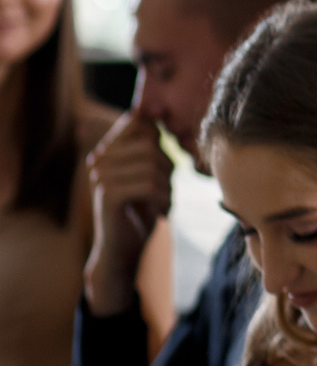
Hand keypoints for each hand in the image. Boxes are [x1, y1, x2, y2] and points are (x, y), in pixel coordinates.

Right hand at [84, 108, 173, 315]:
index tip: (163, 169)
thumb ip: (150, 146)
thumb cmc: (141, 209)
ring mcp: (101, 177)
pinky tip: (160, 212)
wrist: (122, 252)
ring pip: (153, 165)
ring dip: (168, 186)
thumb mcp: (149, 172)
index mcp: (107, 150)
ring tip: (163, 202)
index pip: (140, 123)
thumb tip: (155, 113)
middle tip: (165, 191)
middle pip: (151, 144)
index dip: (161, 141)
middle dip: (168, 167)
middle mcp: (99, 160)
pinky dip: (164, 199)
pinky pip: (149, 184)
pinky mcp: (109, 196)